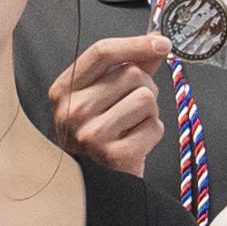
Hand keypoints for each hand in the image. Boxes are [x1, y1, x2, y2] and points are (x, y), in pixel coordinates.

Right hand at [46, 33, 169, 175]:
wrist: (93, 182)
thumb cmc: (98, 136)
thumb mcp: (101, 96)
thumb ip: (126, 66)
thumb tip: (155, 45)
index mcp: (64, 90)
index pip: (102, 52)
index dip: (136, 43)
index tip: (162, 43)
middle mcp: (72, 111)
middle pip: (131, 74)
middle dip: (144, 87)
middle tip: (132, 108)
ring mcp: (91, 134)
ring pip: (147, 98)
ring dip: (149, 112)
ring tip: (131, 126)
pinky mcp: (114, 154)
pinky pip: (154, 126)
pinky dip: (152, 133)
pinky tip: (135, 142)